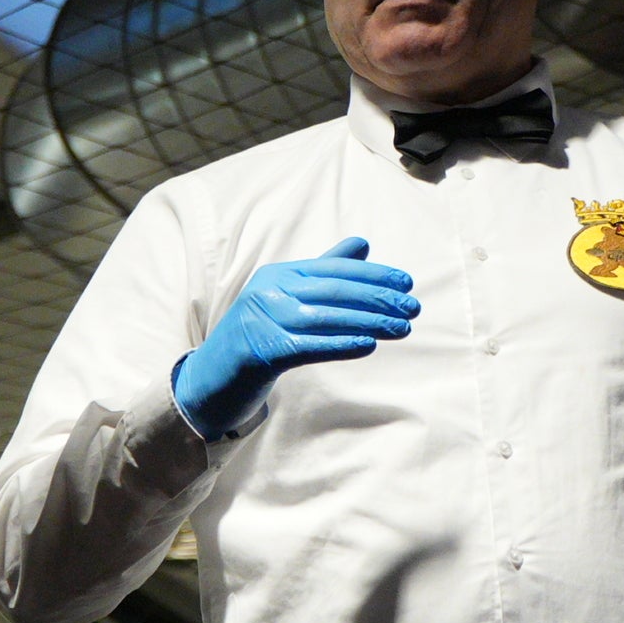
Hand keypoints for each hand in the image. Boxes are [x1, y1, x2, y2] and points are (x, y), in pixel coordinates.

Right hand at [174, 237, 417, 438]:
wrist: (211, 378)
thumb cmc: (258, 336)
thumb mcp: (287, 298)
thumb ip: (323, 271)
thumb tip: (363, 244)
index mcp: (278, 273)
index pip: (334, 269)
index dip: (373, 275)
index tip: (406, 284)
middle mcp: (269, 291)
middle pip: (334, 291)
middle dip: (378, 299)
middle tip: (413, 308)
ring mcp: (262, 320)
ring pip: (327, 318)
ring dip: (370, 323)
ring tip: (402, 329)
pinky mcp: (261, 351)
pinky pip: (308, 346)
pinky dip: (341, 344)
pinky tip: (368, 345)